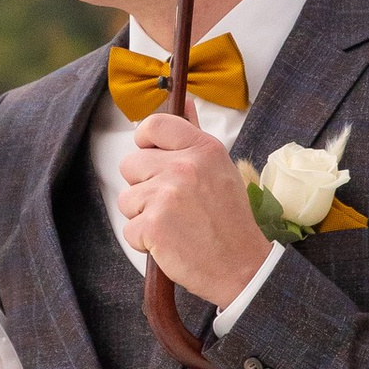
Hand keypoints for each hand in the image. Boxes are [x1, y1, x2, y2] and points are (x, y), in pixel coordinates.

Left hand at [118, 110, 276, 310]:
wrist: (241, 266)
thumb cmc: (230, 220)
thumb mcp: (220, 169)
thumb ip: (195, 135)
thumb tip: (184, 101)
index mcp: (203, 149)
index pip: (154, 125)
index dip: (144, 142)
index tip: (151, 158)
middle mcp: (184, 167)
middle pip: (130, 164)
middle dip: (143, 186)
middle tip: (171, 204)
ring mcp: (166, 196)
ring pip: (127, 199)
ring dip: (143, 216)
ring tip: (174, 225)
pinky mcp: (153, 226)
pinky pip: (129, 229)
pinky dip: (144, 242)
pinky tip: (170, 244)